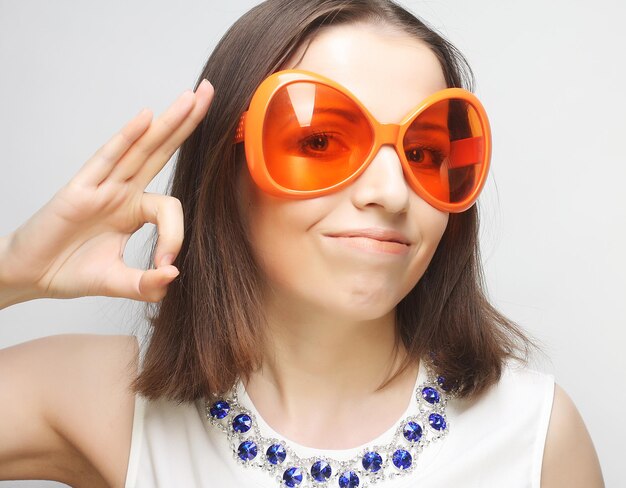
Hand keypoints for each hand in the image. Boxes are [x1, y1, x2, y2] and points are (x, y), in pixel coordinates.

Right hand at [0, 80, 213, 302]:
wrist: (30, 275)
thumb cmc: (71, 271)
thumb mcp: (118, 282)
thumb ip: (146, 284)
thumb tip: (174, 274)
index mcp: (134, 209)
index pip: (170, 207)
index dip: (175, 235)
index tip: (165, 265)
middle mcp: (122, 191)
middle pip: (161, 150)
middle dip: (187, 123)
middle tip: (211, 93)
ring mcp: (102, 185)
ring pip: (141, 148)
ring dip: (167, 122)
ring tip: (193, 96)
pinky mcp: (80, 188)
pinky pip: (107, 158)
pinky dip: (126, 137)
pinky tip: (146, 117)